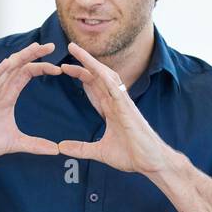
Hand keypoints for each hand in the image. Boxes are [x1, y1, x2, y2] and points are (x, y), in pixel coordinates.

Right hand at [0, 42, 61, 159]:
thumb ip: (35, 144)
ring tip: (34, 47)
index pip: (27, 74)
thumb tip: (56, 150)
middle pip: (19, 65)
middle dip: (34, 55)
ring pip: (6, 68)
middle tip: (51, 46)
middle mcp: (0, 89)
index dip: (41, 68)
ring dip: (20, 57)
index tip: (58, 69)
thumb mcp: (16, 142)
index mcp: (8, 95)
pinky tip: (9, 62)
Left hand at [57, 42, 173, 174]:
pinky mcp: (127, 107)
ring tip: (75, 50)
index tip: (64, 69)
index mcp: (110, 110)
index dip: (80, 76)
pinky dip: (103, 75)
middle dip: (82, 64)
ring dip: (90, 62)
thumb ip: (81, 148)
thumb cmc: (131, 155)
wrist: (150, 162)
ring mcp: (122, 102)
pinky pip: (114, 87)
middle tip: (67, 51)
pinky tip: (91, 65)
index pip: (93, 87)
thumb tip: (61, 147)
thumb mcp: (99, 151)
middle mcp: (116, 102)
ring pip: (105, 75)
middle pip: (97, 77)